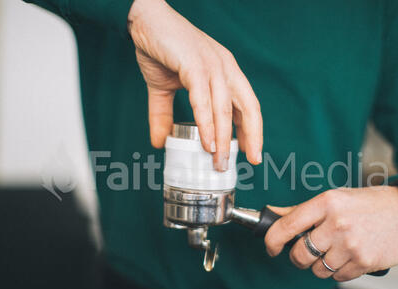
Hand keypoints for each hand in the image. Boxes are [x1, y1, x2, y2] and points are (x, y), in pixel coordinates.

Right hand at [128, 0, 262, 170]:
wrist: (144, 20)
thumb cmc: (160, 49)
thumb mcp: (164, 89)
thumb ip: (164, 115)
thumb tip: (159, 142)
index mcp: (225, 72)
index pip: (246, 105)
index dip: (252, 130)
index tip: (253, 153)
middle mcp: (225, 68)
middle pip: (248, 107)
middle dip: (252, 136)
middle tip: (251, 160)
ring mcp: (212, 65)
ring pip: (225, 108)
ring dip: (224, 138)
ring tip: (220, 160)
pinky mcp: (194, 64)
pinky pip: (204, 99)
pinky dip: (207, 123)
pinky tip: (208, 142)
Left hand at [264, 186, 397, 280]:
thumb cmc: (364, 204)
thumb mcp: (332, 198)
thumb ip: (300, 210)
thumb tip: (271, 215)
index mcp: (326, 203)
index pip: (287, 226)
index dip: (272, 241)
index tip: (272, 248)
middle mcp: (337, 223)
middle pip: (300, 255)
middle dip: (298, 258)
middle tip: (306, 252)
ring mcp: (351, 244)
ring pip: (318, 269)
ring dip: (321, 265)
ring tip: (334, 251)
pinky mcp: (365, 261)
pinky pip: (338, 277)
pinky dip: (339, 271)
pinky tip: (348, 256)